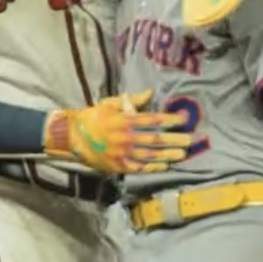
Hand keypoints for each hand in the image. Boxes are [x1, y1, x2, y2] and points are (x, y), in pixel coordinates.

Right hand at [44, 90, 192, 175]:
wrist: (72, 137)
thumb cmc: (92, 117)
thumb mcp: (109, 104)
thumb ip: (131, 101)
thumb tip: (150, 93)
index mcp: (125, 120)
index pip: (153, 120)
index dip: (169, 120)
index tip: (183, 120)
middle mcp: (126, 137)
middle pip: (155, 139)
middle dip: (174, 140)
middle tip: (190, 141)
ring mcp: (123, 153)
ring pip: (150, 155)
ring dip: (167, 155)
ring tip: (182, 155)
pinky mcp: (118, 166)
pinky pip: (139, 168)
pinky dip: (153, 167)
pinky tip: (164, 166)